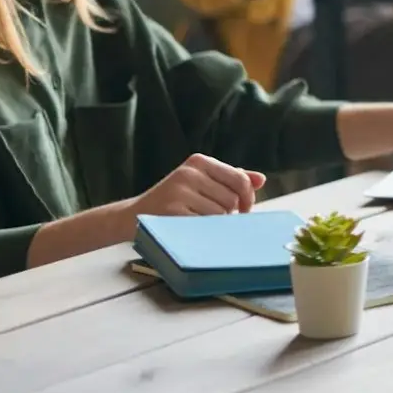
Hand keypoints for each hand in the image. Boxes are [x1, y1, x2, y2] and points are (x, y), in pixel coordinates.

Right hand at [126, 154, 265, 232]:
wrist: (132, 216)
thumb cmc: (174, 200)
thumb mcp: (201, 183)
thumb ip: (231, 179)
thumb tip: (261, 179)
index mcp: (198, 161)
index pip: (239, 178)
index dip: (248, 197)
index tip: (245, 209)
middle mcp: (189, 173)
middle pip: (231, 199)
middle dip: (230, 213)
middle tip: (215, 218)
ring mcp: (179, 192)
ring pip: (220, 213)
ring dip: (216, 223)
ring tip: (200, 221)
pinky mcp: (171, 211)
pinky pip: (204, 225)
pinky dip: (204, 231)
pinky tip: (192, 229)